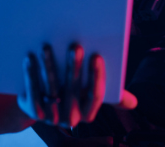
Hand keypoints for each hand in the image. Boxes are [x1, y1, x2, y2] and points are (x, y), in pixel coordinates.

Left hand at [18, 44, 136, 127]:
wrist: (36, 107)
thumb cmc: (69, 94)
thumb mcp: (88, 95)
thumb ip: (110, 96)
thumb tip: (134, 103)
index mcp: (87, 113)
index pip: (96, 95)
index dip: (96, 76)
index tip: (97, 56)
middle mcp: (70, 118)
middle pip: (72, 90)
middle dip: (73, 67)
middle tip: (74, 46)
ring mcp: (50, 116)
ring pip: (51, 88)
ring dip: (49, 66)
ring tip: (47, 46)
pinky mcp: (33, 112)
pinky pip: (32, 91)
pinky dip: (31, 74)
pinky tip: (30, 57)